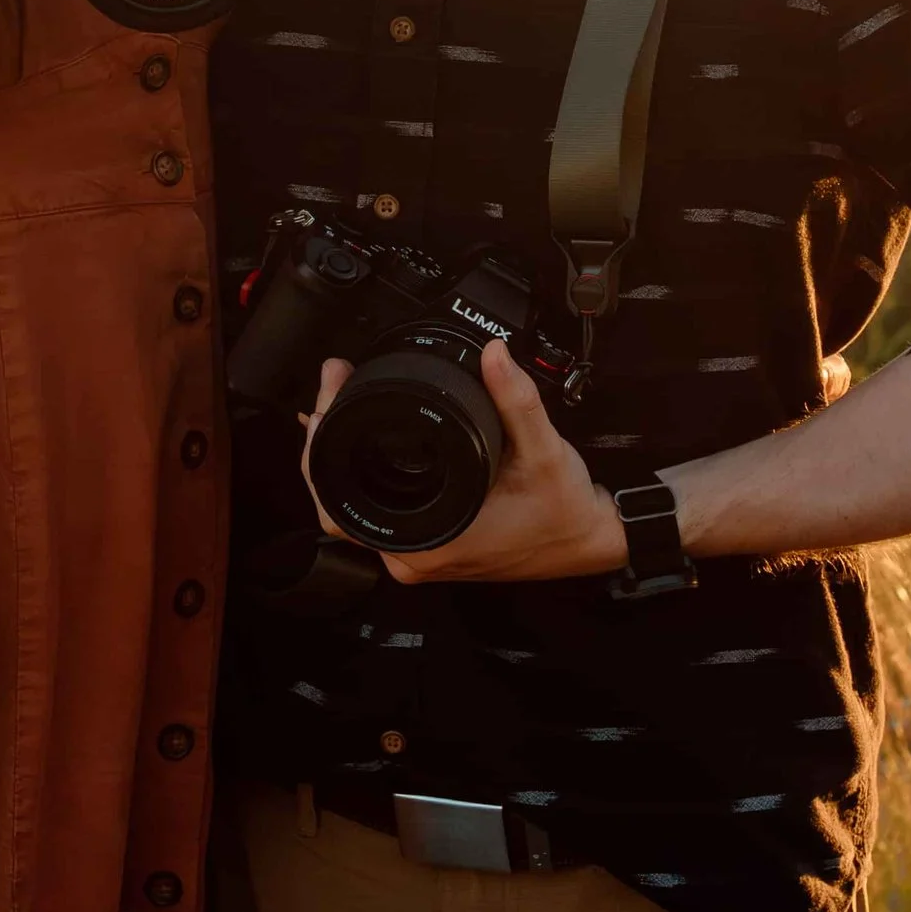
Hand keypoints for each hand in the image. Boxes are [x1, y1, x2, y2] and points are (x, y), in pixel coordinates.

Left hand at [303, 341, 627, 586]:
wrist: (588, 541)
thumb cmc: (563, 509)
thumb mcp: (542, 451)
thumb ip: (516, 400)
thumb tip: (493, 354)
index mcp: (428, 540)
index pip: (340, 502)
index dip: (322, 446)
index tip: (327, 398)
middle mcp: (414, 557)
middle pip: (338, 502)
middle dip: (326, 441)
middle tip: (333, 387)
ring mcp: (420, 556)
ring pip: (357, 507)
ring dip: (345, 457)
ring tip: (340, 403)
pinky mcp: (430, 546)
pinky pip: (380, 511)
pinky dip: (367, 475)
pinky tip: (365, 439)